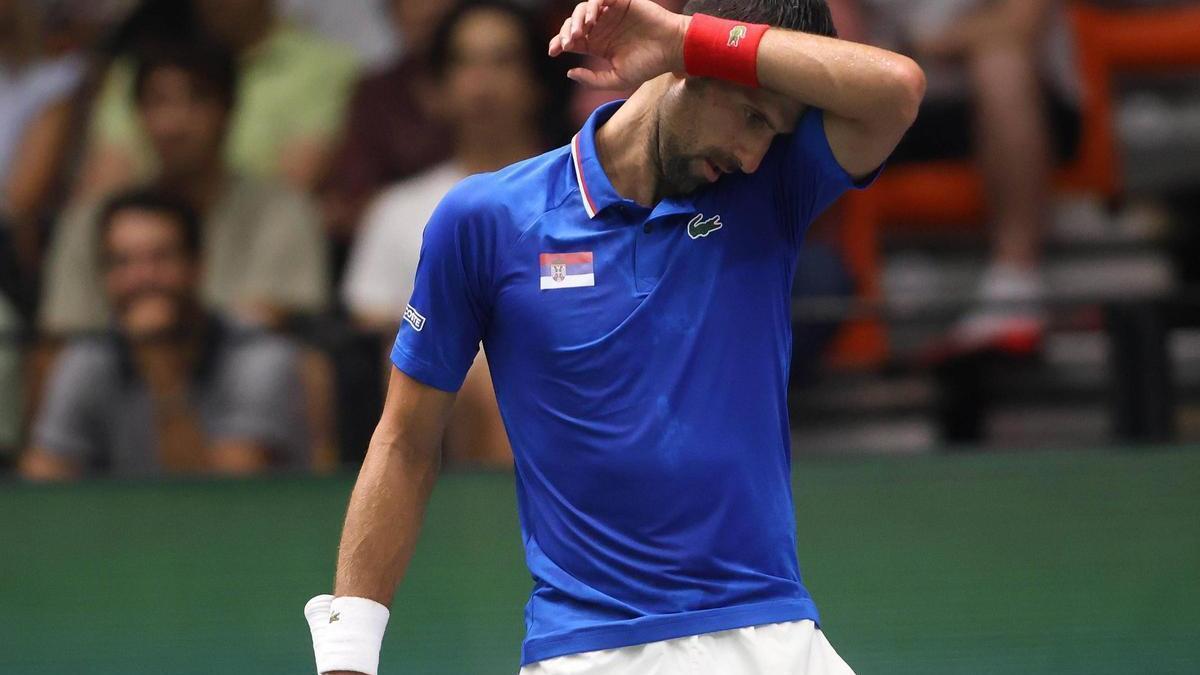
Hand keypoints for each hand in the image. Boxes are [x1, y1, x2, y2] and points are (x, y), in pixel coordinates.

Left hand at [548, 0, 690, 89]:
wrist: (671, 49)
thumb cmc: (648, 65)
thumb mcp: (617, 79)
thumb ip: (592, 80)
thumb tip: (569, 72)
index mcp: (598, 45)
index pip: (571, 41)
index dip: (558, 43)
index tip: (553, 52)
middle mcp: (601, 27)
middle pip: (573, 24)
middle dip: (565, 32)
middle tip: (567, 44)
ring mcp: (610, 13)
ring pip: (584, 9)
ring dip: (577, 19)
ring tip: (580, 33)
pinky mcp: (621, 1)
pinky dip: (593, 5)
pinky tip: (593, 19)